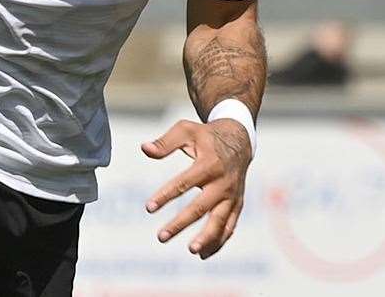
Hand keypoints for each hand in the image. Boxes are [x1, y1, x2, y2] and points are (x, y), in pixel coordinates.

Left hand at [142, 118, 251, 258]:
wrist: (239, 140)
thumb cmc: (206, 136)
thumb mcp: (186, 130)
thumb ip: (165, 142)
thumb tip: (144, 149)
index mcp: (209, 164)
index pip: (184, 182)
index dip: (165, 195)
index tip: (148, 207)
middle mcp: (223, 182)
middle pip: (201, 207)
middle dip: (181, 223)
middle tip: (161, 236)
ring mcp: (232, 196)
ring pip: (220, 221)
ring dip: (207, 238)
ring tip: (191, 250)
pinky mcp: (237, 204)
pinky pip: (229, 226)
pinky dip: (219, 241)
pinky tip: (203, 254)